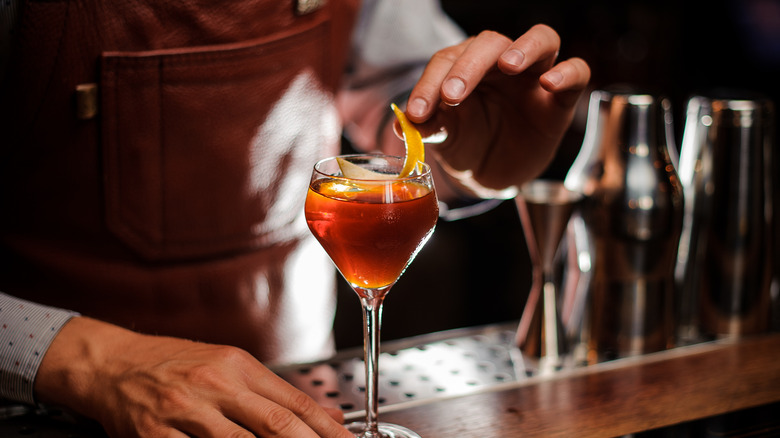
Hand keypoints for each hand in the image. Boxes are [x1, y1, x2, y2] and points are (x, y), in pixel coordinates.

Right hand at [35, 317, 351, 437]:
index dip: (326, 429)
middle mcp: (215, 385)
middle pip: (276, 424)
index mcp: (238, 366)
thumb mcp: (227, 365)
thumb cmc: (173, 363)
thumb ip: (273, 393)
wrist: (111, 362)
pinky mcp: (156, 436)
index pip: (294, 402)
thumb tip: (325, 414)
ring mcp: (185, 411)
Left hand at [405, 24, 589, 194]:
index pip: (448, 60)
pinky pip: (577, 71)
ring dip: (524, 47)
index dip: (430, 83)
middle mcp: (501, 63)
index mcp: (466, 66)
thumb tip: (404, 123)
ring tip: (508, 65)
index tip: (417, 112)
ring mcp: (534, 76)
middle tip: (452, 96)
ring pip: (541, 39)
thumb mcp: (444, 139)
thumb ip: (428, 126)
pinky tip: (549, 83)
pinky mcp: (561, 99)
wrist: (492, 174)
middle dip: (468, 66)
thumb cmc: (467, 144)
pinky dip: (567, 72)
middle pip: (490, 43)